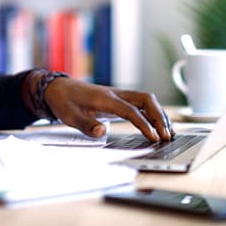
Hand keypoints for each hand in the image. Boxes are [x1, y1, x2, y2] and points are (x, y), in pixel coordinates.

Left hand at [44, 79, 172, 140]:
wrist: (57, 88)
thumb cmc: (63, 101)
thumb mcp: (69, 116)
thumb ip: (86, 124)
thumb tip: (102, 132)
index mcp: (104, 98)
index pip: (130, 110)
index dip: (144, 123)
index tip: (154, 137)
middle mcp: (114, 94)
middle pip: (145, 99)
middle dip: (159, 116)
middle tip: (167, 136)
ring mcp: (118, 95)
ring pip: (146, 100)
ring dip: (159, 114)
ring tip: (168, 133)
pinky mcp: (118, 99)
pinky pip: (140, 103)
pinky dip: (152, 113)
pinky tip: (157, 126)